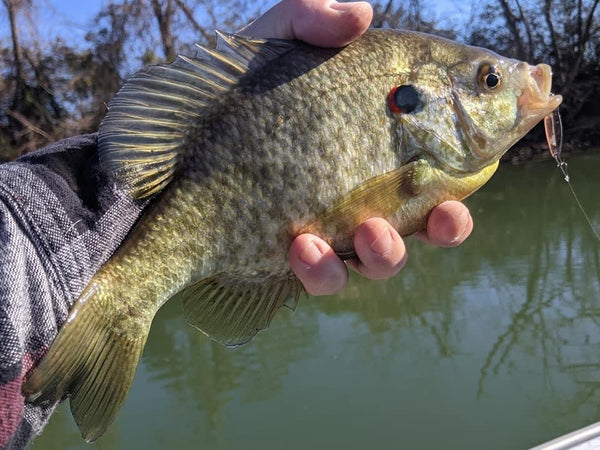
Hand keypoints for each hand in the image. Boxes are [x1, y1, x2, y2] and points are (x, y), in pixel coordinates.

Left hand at [241, 1, 473, 294]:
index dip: (470, 150)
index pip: (435, 149)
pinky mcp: (296, 260)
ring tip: (371, 234)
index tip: (487, 152)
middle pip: (425, 216)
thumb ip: (312, 16)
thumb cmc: (226, 92)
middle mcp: (362, 188)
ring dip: (388, 253)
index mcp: (372, 138)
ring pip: (383, 257)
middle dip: (449, 223)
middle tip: (449, 215)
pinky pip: (324, 277)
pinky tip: (303, 246)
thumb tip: (362, 12)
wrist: (166, 152)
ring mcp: (332, 228)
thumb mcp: (267, 42)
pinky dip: (323, 268)